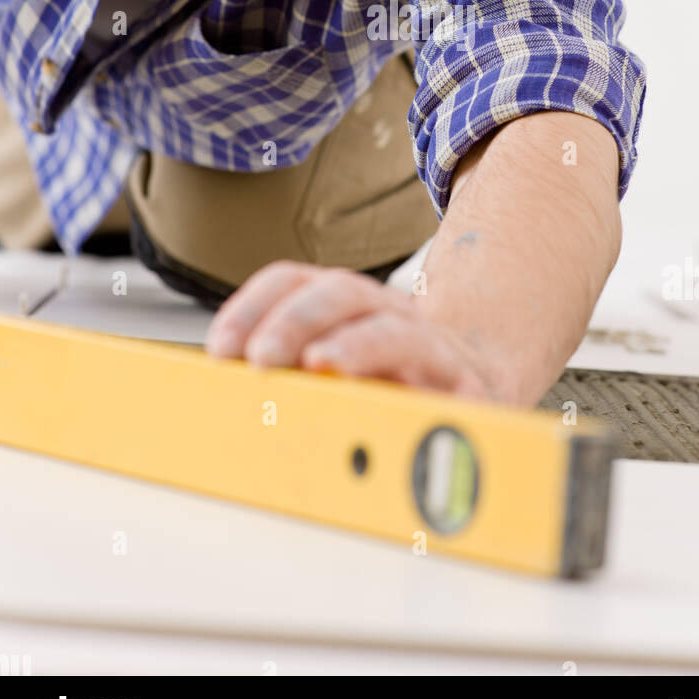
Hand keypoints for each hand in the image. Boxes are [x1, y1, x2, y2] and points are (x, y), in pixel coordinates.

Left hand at [203, 261, 504, 400]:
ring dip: (356, 345)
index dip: (252, 305)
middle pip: (341, 292)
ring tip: (324, 363)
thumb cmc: (391, 383)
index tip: (220, 348)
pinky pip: (449, 386)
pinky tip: (397, 416)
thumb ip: (286, 377)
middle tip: (260, 357)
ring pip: (396, 330)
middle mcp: (387, 313)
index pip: (293, 281)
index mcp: (346, 306)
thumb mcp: (332, 374)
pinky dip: (422, 398)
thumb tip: (220, 403)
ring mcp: (432, 347)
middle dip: (296, 320)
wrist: (479, 382)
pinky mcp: (470, 388)